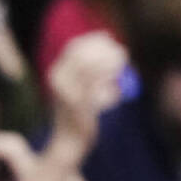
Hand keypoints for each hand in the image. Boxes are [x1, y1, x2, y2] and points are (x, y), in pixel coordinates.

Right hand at [48, 32, 126, 150]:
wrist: (68, 142)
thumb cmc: (78, 112)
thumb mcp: (78, 87)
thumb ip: (88, 69)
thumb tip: (109, 48)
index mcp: (57, 73)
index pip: (74, 47)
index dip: (93, 40)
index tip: (109, 38)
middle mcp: (59, 79)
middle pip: (84, 53)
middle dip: (105, 50)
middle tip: (123, 52)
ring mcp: (67, 91)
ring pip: (92, 67)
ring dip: (111, 62)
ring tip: (123, 63)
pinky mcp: (79, 103)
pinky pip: (97, 84)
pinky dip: (110, 79)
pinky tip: (118, 87)